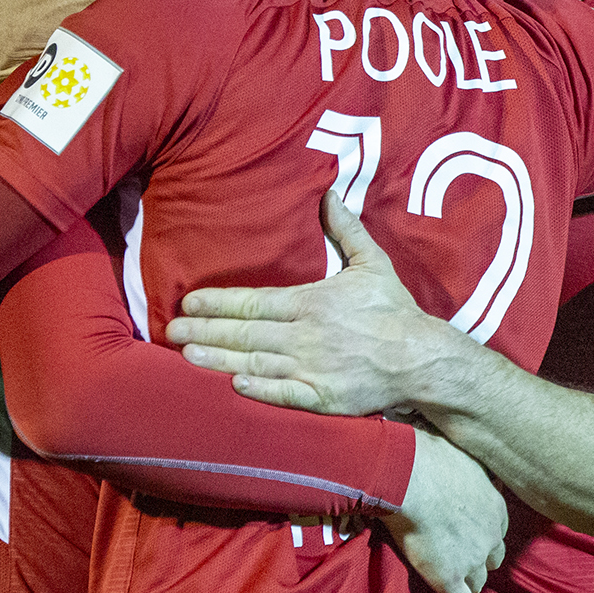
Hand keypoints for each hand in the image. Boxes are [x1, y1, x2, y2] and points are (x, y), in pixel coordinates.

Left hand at [168, 192, 474, 414]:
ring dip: (218, 359)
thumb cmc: (395, 311)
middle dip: (205, 331)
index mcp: (312, 302)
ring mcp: (313, 369)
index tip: (189, 302)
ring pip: (256, 362)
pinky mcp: (323, 398)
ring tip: (185, 356)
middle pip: (245, 333)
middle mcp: (306, 335)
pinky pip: (283, 394)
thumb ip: (346, 230)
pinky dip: (257, 389)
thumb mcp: (372, 264)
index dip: (219, 302)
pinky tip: (232, 385)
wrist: (423, 359)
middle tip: (170, 330)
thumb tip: (329, 193)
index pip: (254, 301)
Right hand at [381, 426, 506, 592]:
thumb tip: (456, 457)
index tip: (467, 533)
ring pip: (478, 583)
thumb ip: (466, 466)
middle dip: (478, 559)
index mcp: (495, 506)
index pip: (497, 530)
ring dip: (466, 582)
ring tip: (448, 580)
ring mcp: (472, 560)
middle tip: (457, 556)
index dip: (482, 533)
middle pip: (493, 559)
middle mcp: (490, 536)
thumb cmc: (429, 456)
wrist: (409, 477)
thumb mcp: (460, 454)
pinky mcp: (448, 578)